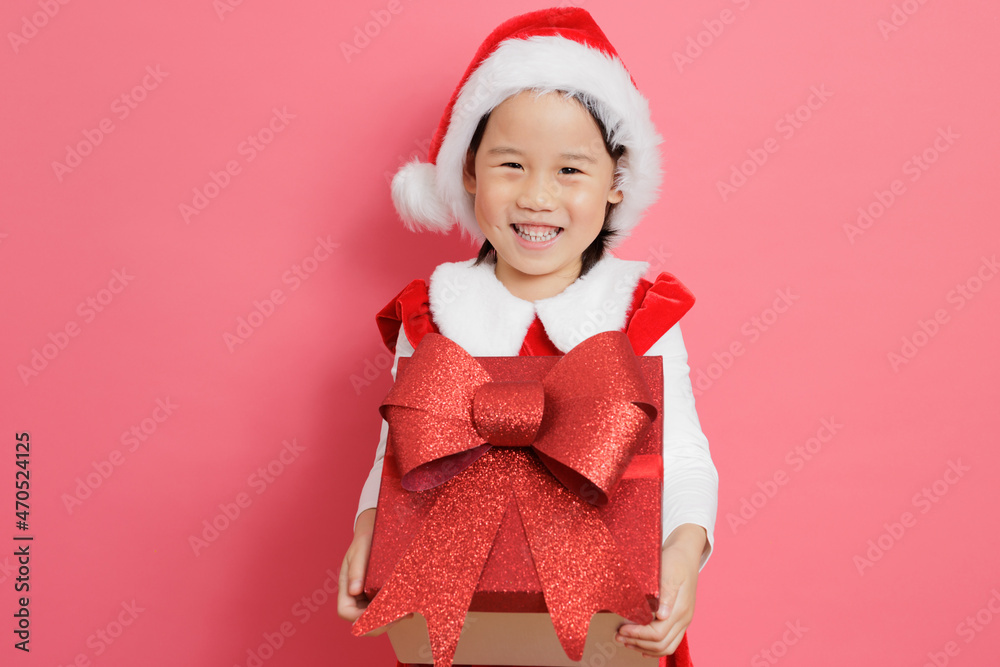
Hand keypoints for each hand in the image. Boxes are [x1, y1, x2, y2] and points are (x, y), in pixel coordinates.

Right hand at [337, 508, 411, 635]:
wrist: (376, 532)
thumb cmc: (365, 540)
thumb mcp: (359, 551)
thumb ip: (356, 570)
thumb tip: (355, 591)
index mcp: (346, 587)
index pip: (346, 612)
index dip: (359, 619)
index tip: (377, 617)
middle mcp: (355, 596)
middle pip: (361, 620)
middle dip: (378, 624)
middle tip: (399, 618)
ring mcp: (367, 597)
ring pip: (374, 617)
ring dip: (389, 620)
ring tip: (407, 614)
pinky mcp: (379, 594)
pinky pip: (385, 608)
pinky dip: (395, 611)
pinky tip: (409, 608)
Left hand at [614, 523, 705, 657]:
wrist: (686, 554)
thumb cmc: (674, 560)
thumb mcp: (668, 572)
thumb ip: (665, 594)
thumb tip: (661, 616)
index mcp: (680, 608)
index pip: (658, 633)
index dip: (638, 634)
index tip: (621, 629)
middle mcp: (684, 618)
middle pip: (661, 644)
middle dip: (638, 643)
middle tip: (618, 637)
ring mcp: (683, 620)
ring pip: (667, 647)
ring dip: (645, 648)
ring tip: (626, 642)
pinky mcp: (680, 619)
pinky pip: (670, 641)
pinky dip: (654, 647)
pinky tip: (640, 646)